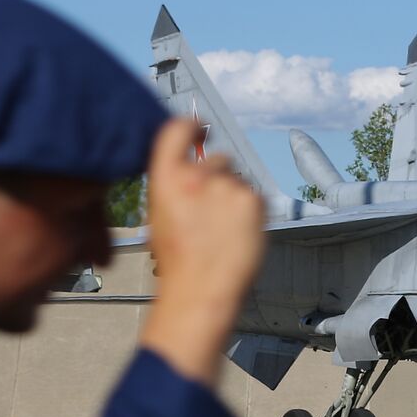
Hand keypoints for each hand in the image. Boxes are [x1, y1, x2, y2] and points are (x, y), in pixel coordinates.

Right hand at [139, 118, 266, 385]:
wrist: (201, 290)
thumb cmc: (178, 260)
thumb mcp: (160, 213)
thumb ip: (175, 183)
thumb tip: (192, 165)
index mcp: (165, 176)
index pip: (178, 130)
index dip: (193, 126)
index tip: (202, 129)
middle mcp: (196, 174)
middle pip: (217, 158)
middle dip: (219, 177)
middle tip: (213, 212)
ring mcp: (226, 186)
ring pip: (238, 179)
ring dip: (234, 196)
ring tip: (223, 230)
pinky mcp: (252, 199)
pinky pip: (255, 195)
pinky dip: (251, 210)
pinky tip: (238, 233)